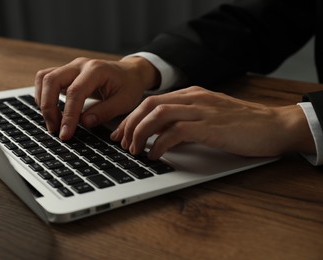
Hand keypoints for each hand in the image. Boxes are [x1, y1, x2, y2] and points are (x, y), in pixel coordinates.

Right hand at [34, 56, 159, 139]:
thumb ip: (104, 112)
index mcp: (96, 70)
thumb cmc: (129, 86)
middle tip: (55, 129)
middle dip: (48, 107)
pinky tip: (52, 111)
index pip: (75, 92)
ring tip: (53, 122)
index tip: (66, 133)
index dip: (68, 115)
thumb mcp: (124, 102)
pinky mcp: (66, 73)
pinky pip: (46, 80)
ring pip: (44, 78)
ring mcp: (71, 67)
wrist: (131, 73)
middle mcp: (80, 65)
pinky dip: (43, 96)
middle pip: (51, 80)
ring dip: (43, 101)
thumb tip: (84, 123)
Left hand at [111, 86, 315, 158]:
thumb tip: (162, 137)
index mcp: (191, 94)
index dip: (131, 117)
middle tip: (121, 142)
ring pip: (158, 114)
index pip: (151, 101)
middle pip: (148, 105)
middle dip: (130, 124)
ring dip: (140, 133)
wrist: (274, 125)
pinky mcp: (210, 126)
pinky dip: (159, 144)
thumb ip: (186, 122)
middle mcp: (193, 98)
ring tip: (134, 150)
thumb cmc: (242, 125)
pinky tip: (154, 155)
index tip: (121, 132)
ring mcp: (201, 110)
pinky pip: (175, 132)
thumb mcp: (208, 118)